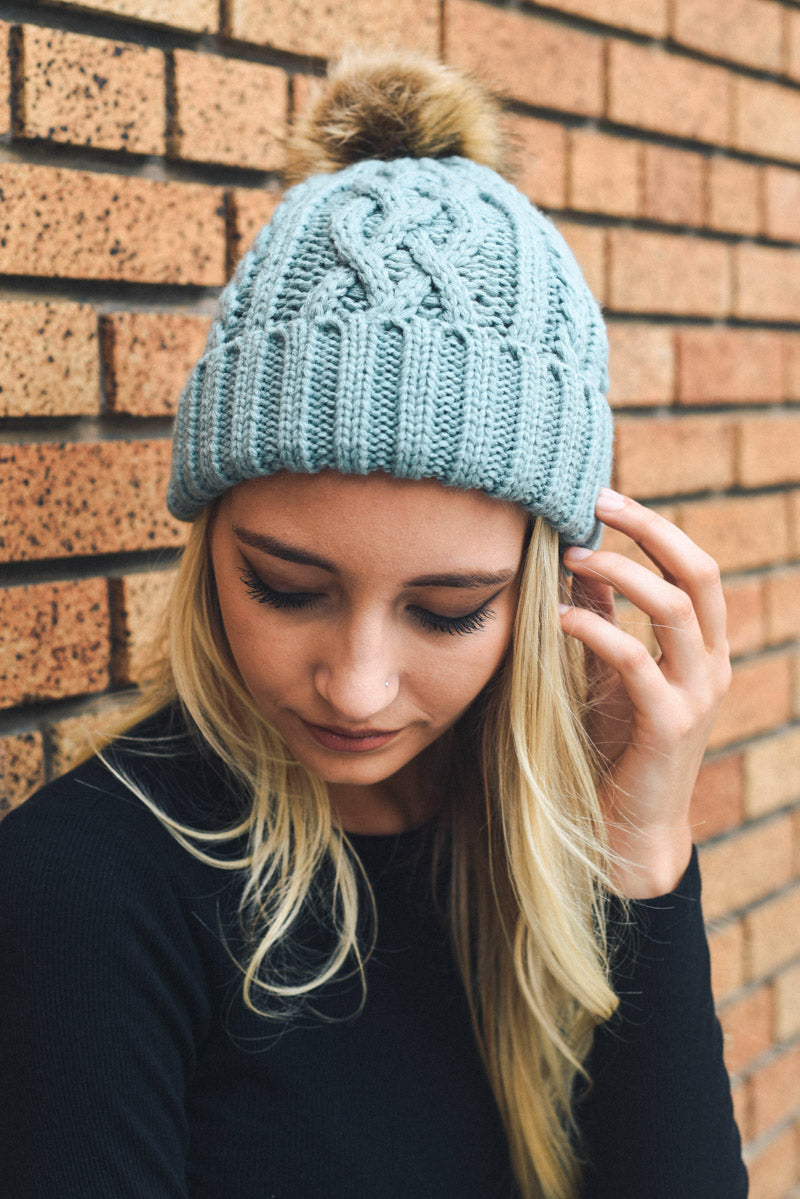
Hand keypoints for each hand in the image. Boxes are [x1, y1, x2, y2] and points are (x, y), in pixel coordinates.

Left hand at [559, 488, 731, 898]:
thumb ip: (603, 615)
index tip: (603, 496)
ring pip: (677, 610)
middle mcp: (710, 665)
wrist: (629, 828)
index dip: (655, 526)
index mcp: (702, 647)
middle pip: (700, 574)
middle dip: (651, 530)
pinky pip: (638, 663)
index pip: (695, 567)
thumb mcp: (610, 669)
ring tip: (574, 557)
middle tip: (597, 503)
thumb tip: (577, 558)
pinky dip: (598, 631)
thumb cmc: (618, 744)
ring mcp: (695, 696)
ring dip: (624, 574)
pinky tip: (560, 618)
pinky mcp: (668, 727)